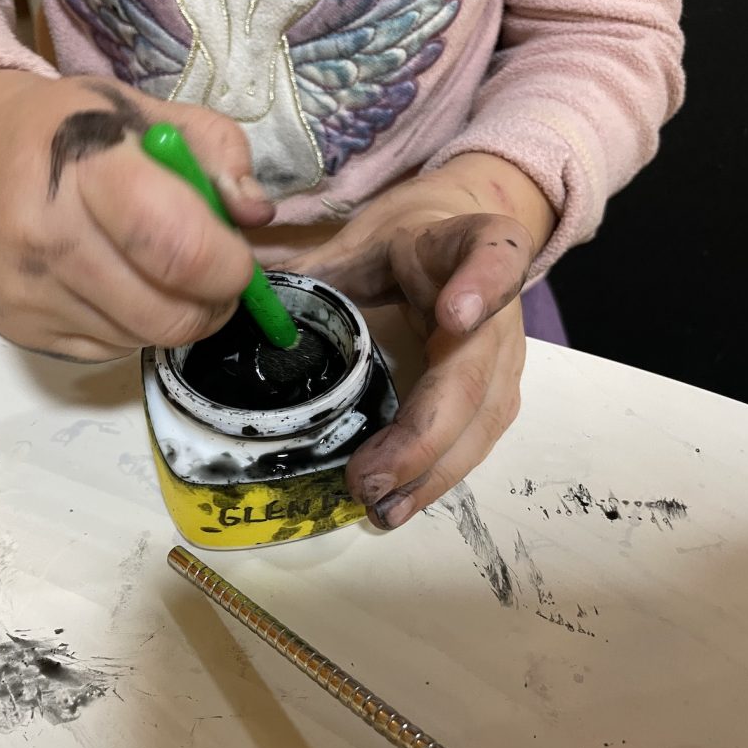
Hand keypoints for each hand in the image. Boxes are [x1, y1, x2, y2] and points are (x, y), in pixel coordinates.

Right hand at [0, 71, 273, 361]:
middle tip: (214, 280)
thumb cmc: (72, 130)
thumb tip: (254, 217)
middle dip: (213, 305)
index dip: (229, 267)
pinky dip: (131, 328)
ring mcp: (26, 291)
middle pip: (167, 314)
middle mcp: (45, 236)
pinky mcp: (16, 329)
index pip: (177, 246)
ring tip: (159, 275)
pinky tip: (115, 287)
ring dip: (172, 317)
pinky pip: (108, 352)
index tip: (239, 260)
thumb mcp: (148, 113)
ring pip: (143, 340)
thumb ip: (219, 155)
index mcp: (85, 166)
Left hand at [279, 154, 554, 529]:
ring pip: (482, 421)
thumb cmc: (404, 243)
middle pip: (475, 374)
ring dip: (432, 471)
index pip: (492, 254)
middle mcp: (499, 308)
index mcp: (465, 245)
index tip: (454, 314)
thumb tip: (243, 305)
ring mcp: (503, 356)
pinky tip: (398, 502)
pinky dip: (436, 476)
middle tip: (369, 478)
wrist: (457, 242)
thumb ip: (313, 270)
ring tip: (381, 506)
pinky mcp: (496, 393)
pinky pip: (475, 441)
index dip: (481, 284)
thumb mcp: (359, 243)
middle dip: (424, 434)